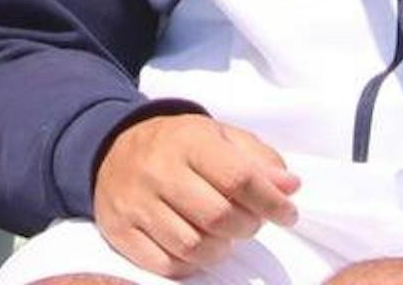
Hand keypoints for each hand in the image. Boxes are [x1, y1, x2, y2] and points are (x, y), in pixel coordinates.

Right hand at [91, 109, 297, 277]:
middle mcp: (157, 170)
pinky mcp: (120, 230)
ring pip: (192, 246)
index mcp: (187, 141)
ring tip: (223, 235)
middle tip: (250, 222)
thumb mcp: (220, 137)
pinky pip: (164, 265)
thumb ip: (259, 159)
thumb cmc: (180, 145)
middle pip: (218, 217)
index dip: (271, 202)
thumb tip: (289, 186)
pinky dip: (189, 263)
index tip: (287, 214)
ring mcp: (135, 203)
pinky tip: (196, 246)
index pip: (238, 178)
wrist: (112, 148)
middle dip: (247, 227)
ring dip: (220, 249)